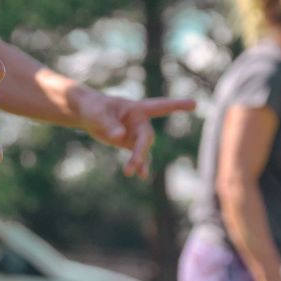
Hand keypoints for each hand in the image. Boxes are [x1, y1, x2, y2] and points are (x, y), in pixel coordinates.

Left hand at [75, 89, 195, 177]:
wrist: (87, 114)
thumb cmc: (93, 108)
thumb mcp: (98, 115)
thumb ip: (109, 125)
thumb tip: (120, 137)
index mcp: (137, 109)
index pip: (160, 106)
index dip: (177, 105)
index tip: (194, 104)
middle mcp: (140, 122)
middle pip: (147, 137)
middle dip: (141, 150)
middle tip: (135, 164)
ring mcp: (135, 134)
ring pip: (143, 149)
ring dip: (138, 160)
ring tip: (130, 172)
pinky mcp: (129, 144)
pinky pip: (138, 157)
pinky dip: (139, 165)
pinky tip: (140, 176)